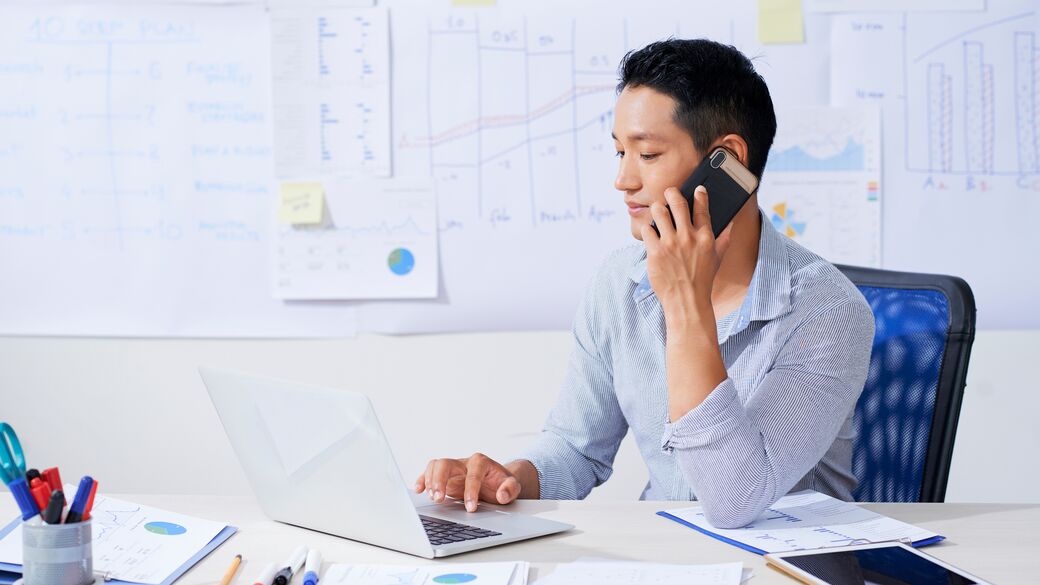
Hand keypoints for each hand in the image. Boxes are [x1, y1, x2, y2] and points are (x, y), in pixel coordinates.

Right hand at [415, 453, 522, 511]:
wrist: (497, 481)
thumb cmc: (502, 483)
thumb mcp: (513, 486)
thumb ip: (510, 489)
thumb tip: (502, 495)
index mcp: (481, 462)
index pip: (472, 474)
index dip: (471, 491)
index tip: (471, 508)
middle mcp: (464, 462)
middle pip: (447, 464)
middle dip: (441, 481)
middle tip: (439, 499)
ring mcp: (453, 469)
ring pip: (435, 466)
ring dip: (430, 481)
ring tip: (432, 498)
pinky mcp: (445, 477)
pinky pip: (430, 472)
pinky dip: (422, 480)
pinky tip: (418, 490)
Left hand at [640, 185, 727, 315]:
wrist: (687, 301)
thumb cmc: (702, 281)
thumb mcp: (717, 259)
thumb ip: (724, 240)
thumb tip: (731, 225)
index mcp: (705, 237)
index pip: (702, 208)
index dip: (699, 195)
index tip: (697, 189)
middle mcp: (688, 237)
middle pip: (677, 202)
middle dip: (672, 193)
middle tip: (669, 193)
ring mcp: (670, 244)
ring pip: (658, 211)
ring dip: (657, 209)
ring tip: (658, 212)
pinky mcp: (655, 252)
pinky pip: (647, 230)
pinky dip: (648, 229)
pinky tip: (651, 234)